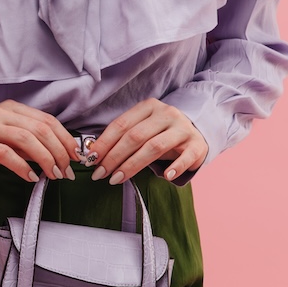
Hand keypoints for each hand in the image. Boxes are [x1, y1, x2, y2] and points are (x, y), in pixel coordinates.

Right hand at [0, 99, 80, 182]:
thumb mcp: (7, 140)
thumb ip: (29, 144)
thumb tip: (60, 156)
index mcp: (11, 109)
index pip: (47, 120)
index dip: (65, 138)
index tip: (76, 157)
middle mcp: (0, 113)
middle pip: (40, 128)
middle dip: (59, 151)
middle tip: (66, 171)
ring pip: (25, 138)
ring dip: (45, 158)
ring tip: (53, 175)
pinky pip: (4, 153)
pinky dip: (22, 166)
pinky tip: (31, 177)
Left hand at [87, 98, 207, 184]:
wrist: (197, 132)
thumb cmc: (161, 134)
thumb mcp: (143, 129)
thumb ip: (123, 137)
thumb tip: (93, 155)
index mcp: (148, 107)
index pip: (121, 125)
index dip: (104, 143)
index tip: (91, 160)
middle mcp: (166, 114)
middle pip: (135, 136)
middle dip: (114, 157)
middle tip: (100, 174)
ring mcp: (183, 128)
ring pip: (154, 146)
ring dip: (132, 165)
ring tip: (117, 179)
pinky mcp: (197, 144)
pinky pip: (185, 156)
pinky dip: (175, 167)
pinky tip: (165, 176)